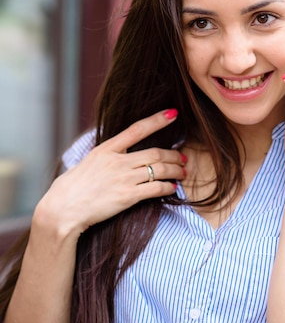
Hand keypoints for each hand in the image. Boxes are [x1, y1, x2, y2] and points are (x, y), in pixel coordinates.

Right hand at [35, 110, 186, 236]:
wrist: (63, 209)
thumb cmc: (72, 188)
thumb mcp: (87, 162)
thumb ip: (106, 156)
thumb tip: (118, 152)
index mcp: (106, 149)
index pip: (137, 129)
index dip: (157, 120)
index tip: (173, 114)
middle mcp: (117, 161)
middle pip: (155, 152)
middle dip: (174, 155)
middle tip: (183, 157)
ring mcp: (123, 178)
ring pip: (159, 169)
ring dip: (175, 170)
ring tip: (183, 172)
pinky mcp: (127, 197)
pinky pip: (155, 188)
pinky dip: (167, 187)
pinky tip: (172, 188)